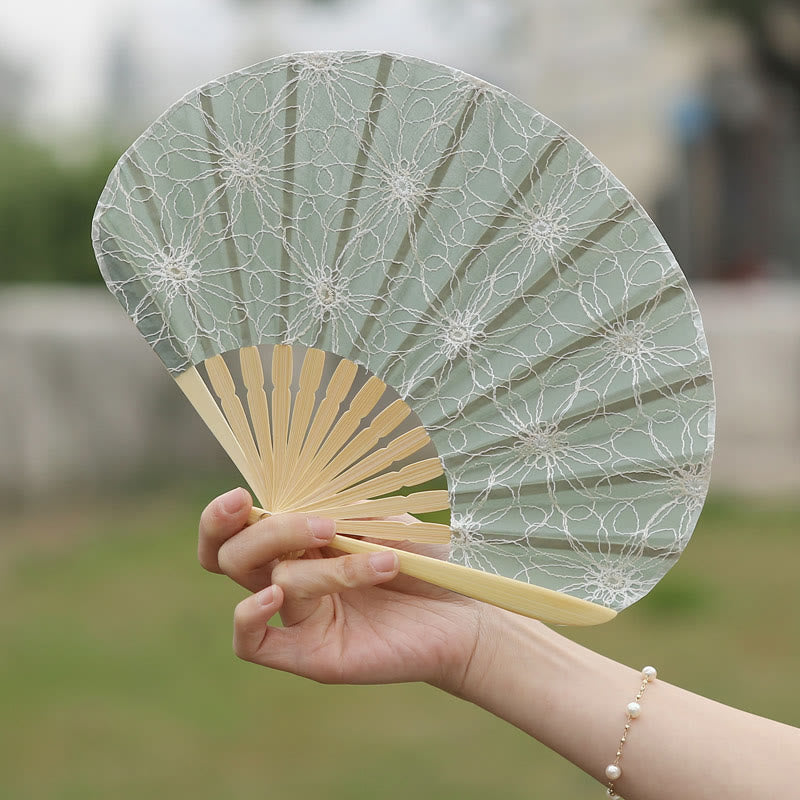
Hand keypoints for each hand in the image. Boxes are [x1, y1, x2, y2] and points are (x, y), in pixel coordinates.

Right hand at [198, 487, 487, 689]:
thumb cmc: (424, 558)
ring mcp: (297, 616)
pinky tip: (275, 596)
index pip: (236, 528)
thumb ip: (335, 505)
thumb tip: (292, 498)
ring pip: (272, 583)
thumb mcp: (380, 517)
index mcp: (299, 541)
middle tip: (321, 525)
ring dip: (329, 568)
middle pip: (234, 556)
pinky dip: (250, 617)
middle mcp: (289, 576)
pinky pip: (252, 643)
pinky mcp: (309, 653)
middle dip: (267, 533)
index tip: (242, 496)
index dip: (224, 514)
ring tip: (386, 561)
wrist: (465, 610)